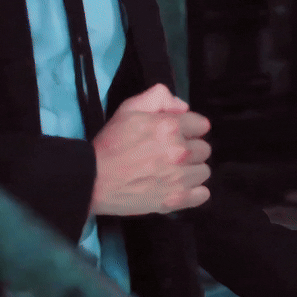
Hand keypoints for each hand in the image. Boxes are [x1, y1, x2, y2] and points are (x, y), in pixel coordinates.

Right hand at [90, 85, 211, 215]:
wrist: (93, 180)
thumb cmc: (110, 144)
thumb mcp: (129, 108)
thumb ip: (159, 97)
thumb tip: (183, 107)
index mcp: (170, 127)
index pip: (202, 125)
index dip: (189, 128)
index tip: (178, 134)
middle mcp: (179, 152)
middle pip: (204, 149)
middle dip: (190, 149)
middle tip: (170, 154)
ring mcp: (180, 178)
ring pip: (204, 171)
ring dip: (191, 171)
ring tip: (173, 172)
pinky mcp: (177, 199)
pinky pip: (202, 195)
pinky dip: (194, 192)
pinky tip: (180, 187)